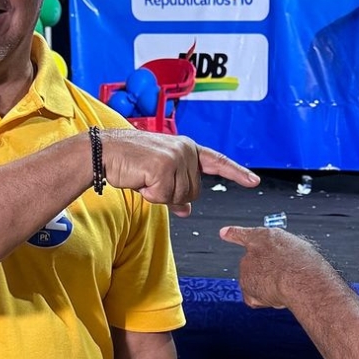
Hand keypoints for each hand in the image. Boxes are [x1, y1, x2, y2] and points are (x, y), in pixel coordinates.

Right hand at [101, 130, 259, 215]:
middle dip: (172, 194)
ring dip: (159, 195)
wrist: (104, 151)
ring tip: (144, 177)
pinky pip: (164, 198)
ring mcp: (176, 158)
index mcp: (188, 148)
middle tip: (151, 180)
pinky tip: (140, 179)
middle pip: (194, 192)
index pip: (218, 162)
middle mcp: (185, 150)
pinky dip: (150, 195)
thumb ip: (176, 190)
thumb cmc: (130, 162)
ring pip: (180, 197)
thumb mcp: (158, 175)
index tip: (254, 181)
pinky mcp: (163, 168)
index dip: (237, 172)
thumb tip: (187, 211)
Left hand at [219, 225, 330, 308]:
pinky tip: (277, 296)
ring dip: (268, 287)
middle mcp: (252, 249)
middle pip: (254, 265)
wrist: (301, 278)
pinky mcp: (246, 284)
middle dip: (266, 274)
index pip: (245, 233)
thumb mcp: (297, 249)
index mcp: (267, 236)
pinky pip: (254, 297)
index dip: (233, 233)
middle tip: (285, 278)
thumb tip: (280, 269)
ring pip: (256, 282)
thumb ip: (282, 254)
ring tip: (285, 285)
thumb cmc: (305, 263)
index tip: (223, 232)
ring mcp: (247, 267)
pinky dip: (264, 300)